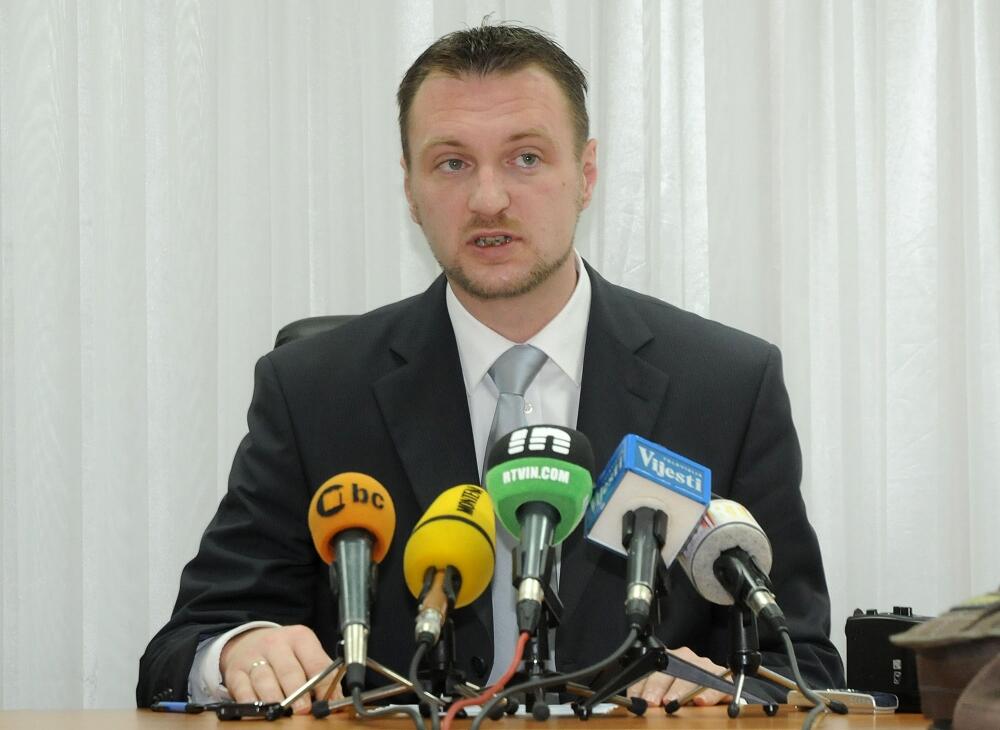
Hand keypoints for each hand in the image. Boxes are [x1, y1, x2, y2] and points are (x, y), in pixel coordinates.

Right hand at [220, 625, 341, 713]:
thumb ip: (322, 676)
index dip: (323, 686)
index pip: (316, 662)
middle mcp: (276, 644)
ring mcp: (253, 657)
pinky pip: (242, 688)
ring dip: (274, 698)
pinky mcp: (235, 672)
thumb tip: (338, 703)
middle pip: (289, 670)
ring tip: (282, 711)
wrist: (247, 642)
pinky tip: (260, 711)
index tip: (327, 703)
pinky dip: (250, 702)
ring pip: (264, 679)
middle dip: (298, 692)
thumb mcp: (305, 655)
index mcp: (300, 638)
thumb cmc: (283, 654)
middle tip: (304, 709)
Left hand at [626, 646, 731, 707]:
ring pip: (691, 673)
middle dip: (658, 687)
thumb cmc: (684, 695)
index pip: (650, 670)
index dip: (643, 685)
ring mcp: (705, 667)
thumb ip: (650, 696)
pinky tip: (701, 701)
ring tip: (672, 703)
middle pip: (670, 669)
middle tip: (652, 702)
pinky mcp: (723, 678)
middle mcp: (685, 660)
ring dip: (680, 690)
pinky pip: (718, 683)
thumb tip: (635, 705)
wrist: (712, 690)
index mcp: (667, 661)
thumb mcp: (664, 694)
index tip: (639, 699)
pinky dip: (709, 693)